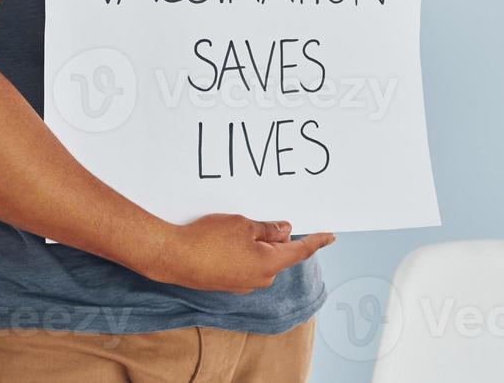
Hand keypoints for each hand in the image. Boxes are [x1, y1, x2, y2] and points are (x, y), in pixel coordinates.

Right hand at [138, 213, 335, 294]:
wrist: (173, 258)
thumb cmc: (208, 239)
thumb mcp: (243, 225)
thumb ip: (268, 229)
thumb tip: (285, 231)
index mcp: (269, 264)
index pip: (300, 251)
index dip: (316, 241)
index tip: (330, 236)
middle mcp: (259, 279)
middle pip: (278, 254)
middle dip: (275, 237)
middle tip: (259, 219)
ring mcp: (242, 284)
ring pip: (260, 259)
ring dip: (256, 244)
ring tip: (234, 229)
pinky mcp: (227, 283)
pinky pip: (244, 265)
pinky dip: (242, 252)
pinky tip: (224, 241)